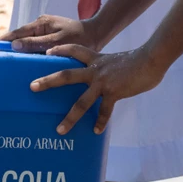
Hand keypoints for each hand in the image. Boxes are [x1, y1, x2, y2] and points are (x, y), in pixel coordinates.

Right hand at [2, 15, 104, 53]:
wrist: (96, 35)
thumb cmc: (79, 37)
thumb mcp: (57, 42)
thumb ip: (36, 43)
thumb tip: (15, 45)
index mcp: (40, 23)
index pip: (17, 32)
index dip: (4, 40)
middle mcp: (40, 25)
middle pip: (20, 37)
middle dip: (8, 45)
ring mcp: (45, 31)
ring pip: (27, 41)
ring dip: (18, 50)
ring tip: (5, 61)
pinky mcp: (49, 38)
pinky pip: (34, 45)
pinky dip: (28, 52)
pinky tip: (23, 62)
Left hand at [30, 45, 165, 134]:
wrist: (150, 59)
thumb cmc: (138, 60)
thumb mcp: (118, 60)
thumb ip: (109, 68)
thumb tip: (110, 76)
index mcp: (96, 58)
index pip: (74, 50)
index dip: (61, 50)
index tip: (48, 52)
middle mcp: (95, 69)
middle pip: (66, 75)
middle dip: (48, 81)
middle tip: (32, 87)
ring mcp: (103, 82)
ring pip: (81, 101)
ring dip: (70, 117)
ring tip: (60, 130)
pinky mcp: (114, 92)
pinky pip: (104, 111)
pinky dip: (100, 122)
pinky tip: (96, 131)